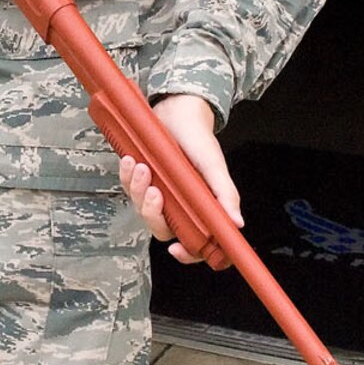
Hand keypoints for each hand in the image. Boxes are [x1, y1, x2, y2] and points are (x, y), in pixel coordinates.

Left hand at [118, 94, 242, 264]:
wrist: (178, 110)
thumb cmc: (199, 139)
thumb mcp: (214, 166)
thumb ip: (225, 195)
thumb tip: (236, 224)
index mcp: (200, 208)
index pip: (196, 242)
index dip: (188, 253)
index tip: (176, 249)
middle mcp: (180, 205)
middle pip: (162, 228)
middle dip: (153, 212)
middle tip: (154, 191)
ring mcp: (160, 194)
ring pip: (143, 209)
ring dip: (137, 190)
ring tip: (140, 165)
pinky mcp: (143, 181)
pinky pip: (130, 189)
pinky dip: (127, 177)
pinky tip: (130, 161)